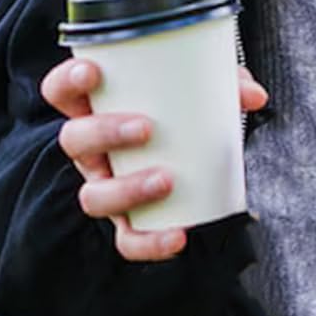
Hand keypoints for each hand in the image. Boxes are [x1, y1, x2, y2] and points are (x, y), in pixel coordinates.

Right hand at [41, 55, 269, 261]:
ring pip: (93, 195)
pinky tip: (179, 234)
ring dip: (127, 189)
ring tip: (166, 179)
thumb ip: (227, 84)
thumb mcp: (202, 91)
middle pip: (74, 140)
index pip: (61, 91)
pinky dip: (151, 241)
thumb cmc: (185, 113)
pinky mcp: (128, 221)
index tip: (93, 73)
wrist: (196, 157)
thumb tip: (254, 95)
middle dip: (104, 133)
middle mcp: (92, 150)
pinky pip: (128, 239)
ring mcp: (105, 186)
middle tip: (146, 128)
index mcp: (97, 108)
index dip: (67, 81)